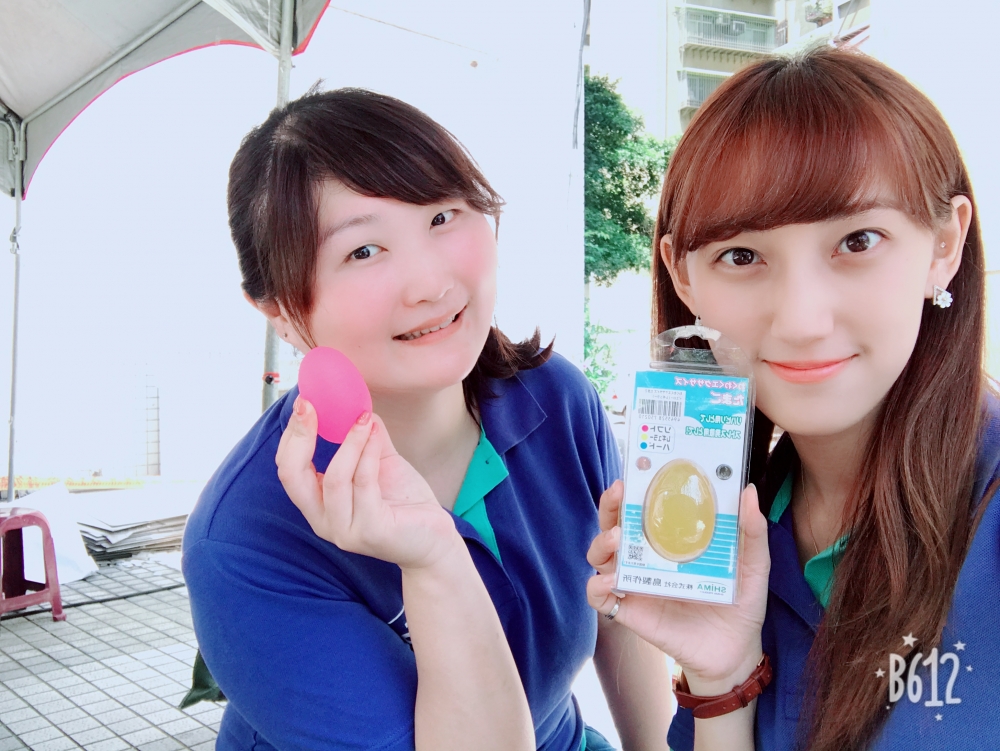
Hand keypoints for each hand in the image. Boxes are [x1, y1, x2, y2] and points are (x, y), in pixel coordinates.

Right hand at [276, 397, 458, 569]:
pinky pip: (364, 484)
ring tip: (364, 418)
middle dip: (300, 436)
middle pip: (293, 476)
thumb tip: (356, 404)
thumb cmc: (404, 503)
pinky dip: (369, 453)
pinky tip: (376, 434)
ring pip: (335, 478)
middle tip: (310, 406)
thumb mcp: (379, 463)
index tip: (303, 403)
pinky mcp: (371, 531)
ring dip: (349, 442)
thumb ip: (365, 438)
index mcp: (318, 505)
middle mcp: (324, 521)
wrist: (434, 540)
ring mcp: (345, 530)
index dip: (291, 435)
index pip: (289, 469)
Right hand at [586, 481, 769, 689]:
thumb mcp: (752, 564)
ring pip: (600, 556)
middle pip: (613, 524)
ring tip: (616, 537)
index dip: (634, 488)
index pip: (643, 506)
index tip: (636, 470)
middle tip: (618, 493)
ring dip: (601, 542)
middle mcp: (646, 557)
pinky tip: (609, 581)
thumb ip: (752, 531)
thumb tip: (747, 491)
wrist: (735, 652)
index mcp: (670, 540)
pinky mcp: (629, 611)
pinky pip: (599, 597)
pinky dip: (596, 587)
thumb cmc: (740, 604)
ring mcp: (635, 583)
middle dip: (609, 506)